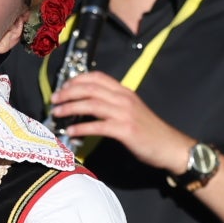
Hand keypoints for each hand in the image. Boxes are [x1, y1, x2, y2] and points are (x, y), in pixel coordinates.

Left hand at [47, 72, 191, 172]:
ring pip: (91, 104)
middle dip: (68, 92)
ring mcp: (124, 113)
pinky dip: (81, 128)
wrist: (169, 145)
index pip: (98, 77)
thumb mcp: (132, 110)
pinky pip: (97, 126)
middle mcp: (124, 98)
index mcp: (124, 91)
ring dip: (70, 108)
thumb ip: (113, 104)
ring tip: (57, 113)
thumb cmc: (149, 130)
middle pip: (90, 88)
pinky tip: (71, 132)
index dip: (77, 79)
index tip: (64, 86)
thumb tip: (88, 106)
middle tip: (54, 99)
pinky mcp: (124, 130)